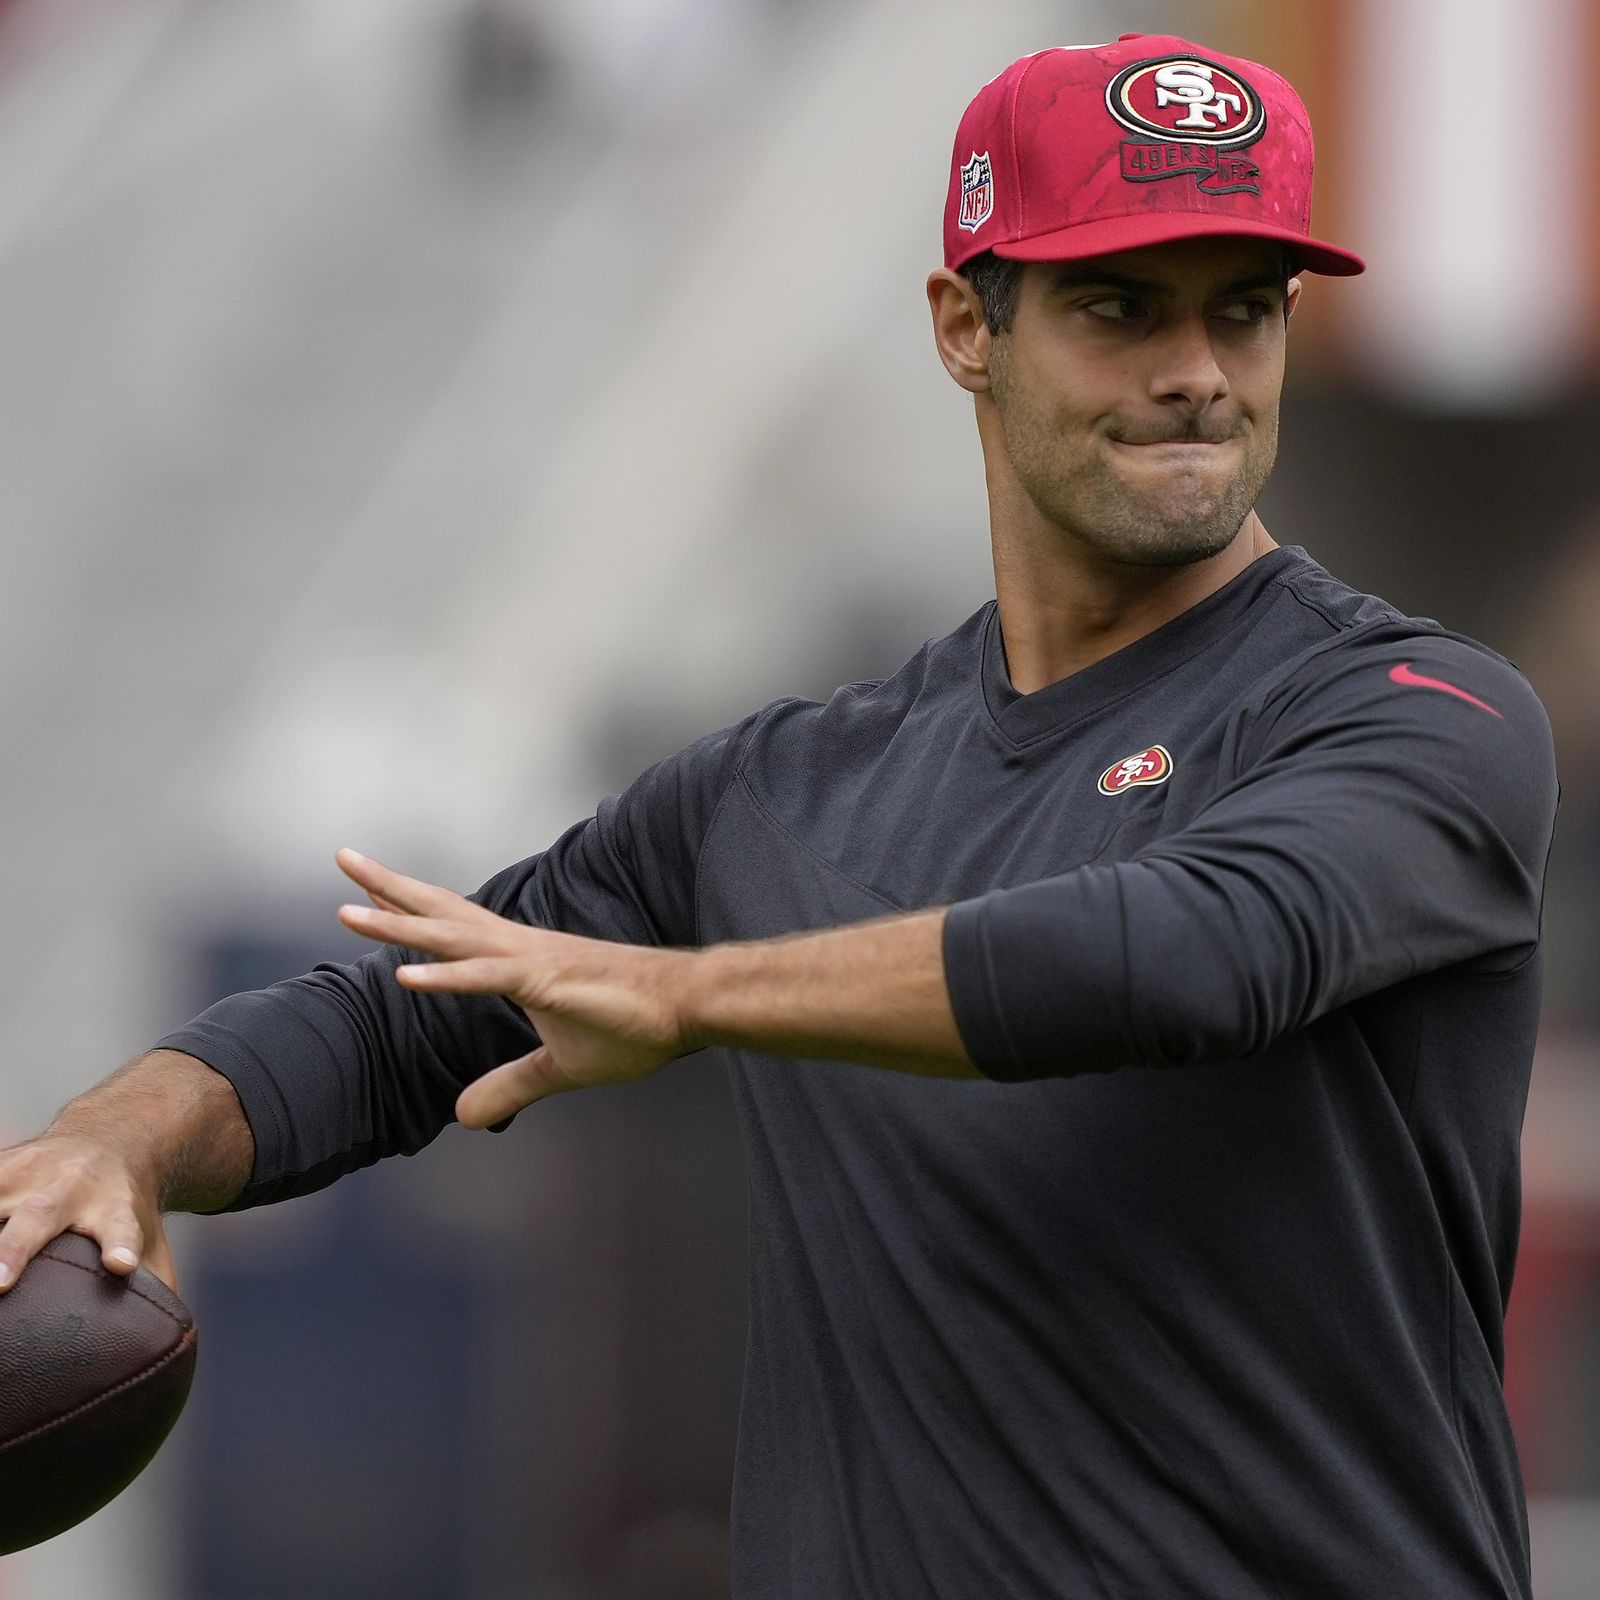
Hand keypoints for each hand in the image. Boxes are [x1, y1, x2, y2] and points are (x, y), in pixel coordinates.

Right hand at [0, 1134, 177, 1294]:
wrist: (113, 1137)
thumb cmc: (125, 1207)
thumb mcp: (149, 1237)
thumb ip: (155, 1285)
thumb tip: (171, 1349)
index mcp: (116, 1206)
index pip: (123, 1228)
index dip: (122, 1244)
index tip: (120, 1264)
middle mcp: (71, 1187)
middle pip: (42, 1215)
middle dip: (15, 1248)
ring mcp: (29, 1173)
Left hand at [335, 849, 697, 1128]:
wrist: (687, 1008)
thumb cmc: (633, 1026)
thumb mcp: (559, 1070)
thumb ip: (509, 1087)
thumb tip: (460, 1115)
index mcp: (520, 959)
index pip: (453, 926)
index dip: (408, 908)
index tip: (364, 891)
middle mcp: (519, 947)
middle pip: (441, 912)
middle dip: (386, 889)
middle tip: (342, 858)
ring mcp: (532, 960)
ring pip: (452, 937)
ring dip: (398, 926)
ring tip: (348, 912)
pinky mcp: (547, 982)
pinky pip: (488, 977)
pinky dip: (445, 976)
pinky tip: (406, 976)